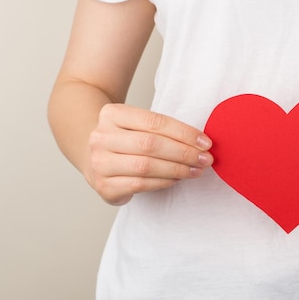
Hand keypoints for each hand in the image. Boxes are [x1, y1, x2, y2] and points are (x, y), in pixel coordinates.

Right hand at [87, 103, 213, 204]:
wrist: (93, 156)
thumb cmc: (126, 140)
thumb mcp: (137, 125)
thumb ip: (163, 130)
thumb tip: (201, 143)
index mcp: (112, 114)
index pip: (154, 121)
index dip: (184, 133)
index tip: (206, 142)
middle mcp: (101, 137)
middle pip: (151, 144)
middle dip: (184, 153)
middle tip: (205, 159)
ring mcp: (99, 163)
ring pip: (146, 166)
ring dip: (177, 169)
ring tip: (196, 170)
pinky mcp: (104, 186)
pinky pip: (141, 184)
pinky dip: (164, 182)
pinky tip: (178, 179)